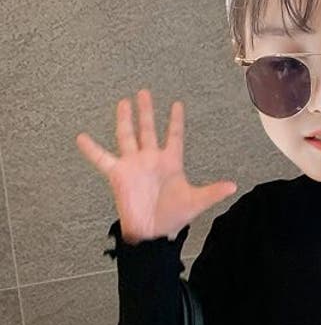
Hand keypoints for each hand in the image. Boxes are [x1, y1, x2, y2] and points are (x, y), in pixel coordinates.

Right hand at [75, 88, 237, 243]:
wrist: (153, 233)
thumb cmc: (174, 217)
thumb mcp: (196, 202)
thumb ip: (213, 192)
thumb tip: (234, 186)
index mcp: (171, 162)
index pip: (175, 136)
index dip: (176, 120)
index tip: (177, 104)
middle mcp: (151, 159)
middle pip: (148, 129)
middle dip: (147, 111)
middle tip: (144, 92)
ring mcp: (133, 165)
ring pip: (127, 136)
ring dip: (125, 120)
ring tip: (123, 102)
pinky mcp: (118, 175)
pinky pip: (102, 159)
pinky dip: (91, 149)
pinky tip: (81, 137)